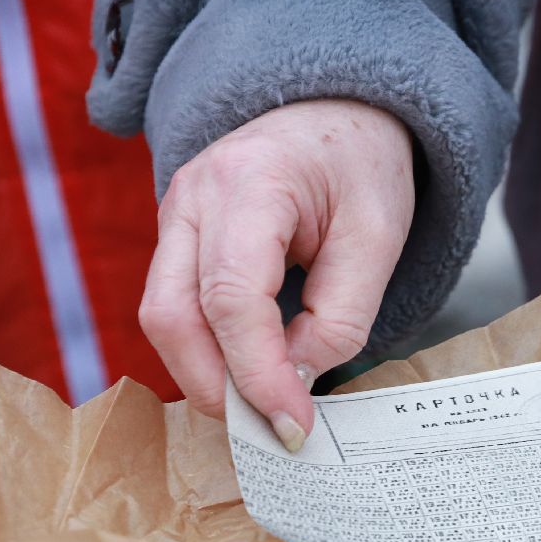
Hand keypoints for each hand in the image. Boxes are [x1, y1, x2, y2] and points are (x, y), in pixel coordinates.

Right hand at [139, 99, 414, 448]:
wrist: (337, 109)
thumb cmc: (362, 164)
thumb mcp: (379, 237)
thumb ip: (342, 314)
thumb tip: (297, 380)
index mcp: (249, 183)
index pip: (231, 298)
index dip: (257, 373)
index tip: (293, 425)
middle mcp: (193, 197)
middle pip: (173, 315)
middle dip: (218, 387)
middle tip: (272, 432)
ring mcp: (175, 214)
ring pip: (161, 317)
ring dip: (206, 375)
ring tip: (263, 410)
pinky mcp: (179, 237)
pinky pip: (176, 306)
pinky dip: (207, 350)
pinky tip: (250, 376)